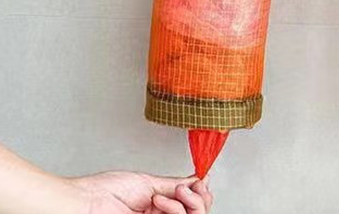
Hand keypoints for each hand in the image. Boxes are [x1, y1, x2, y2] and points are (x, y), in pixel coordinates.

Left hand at [71, 172, 212, 213]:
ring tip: (176, 192)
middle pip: (198, 213)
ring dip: (190, 202)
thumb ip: (173, 184)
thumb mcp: (148, 183)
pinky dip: (175, 210)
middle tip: (190, 187)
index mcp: (158, 206)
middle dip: (201, 197)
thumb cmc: (103, 192)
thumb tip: (196, 179)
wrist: (84, 202)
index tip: (202, 179)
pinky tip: (160, 201)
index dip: (202, 192)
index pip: (192, 203)